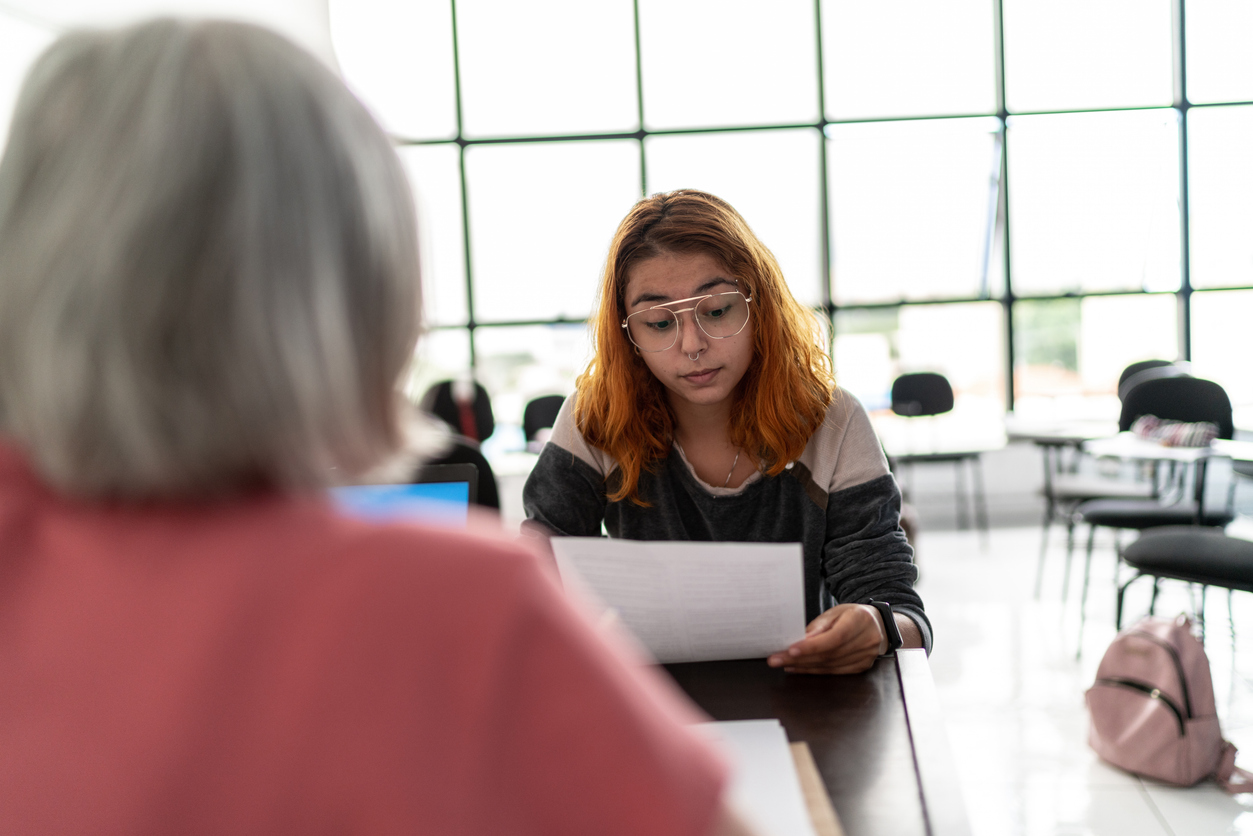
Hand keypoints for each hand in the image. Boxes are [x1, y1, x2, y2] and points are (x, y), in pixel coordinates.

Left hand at [765, 603, 886, 674]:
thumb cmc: (852, 615)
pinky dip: (815, 671)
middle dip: (800, 658)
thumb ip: (819, 625)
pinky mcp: (861, 667)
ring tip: (784, 663)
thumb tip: (803, 639)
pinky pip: (834, 672)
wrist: (877, 625)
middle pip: (829, 654)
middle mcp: (866, 641)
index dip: (812, 647)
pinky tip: (800, 668)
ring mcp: (866, 657)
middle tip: (776, 659)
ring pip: (830, 666)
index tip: (790, 650)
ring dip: (804, 666)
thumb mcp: (836, 611)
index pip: (834, 638)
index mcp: (860, 621)